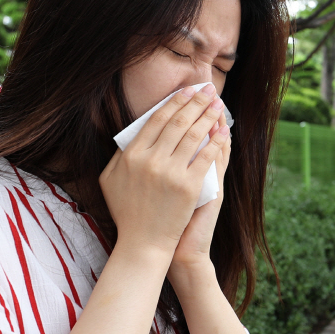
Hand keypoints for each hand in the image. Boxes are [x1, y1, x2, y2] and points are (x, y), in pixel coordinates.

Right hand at [99, 85, 230, 259]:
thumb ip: (119, 155)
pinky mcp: (188, 187)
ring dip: (208, 115)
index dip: (174, 101)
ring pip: (194, 135)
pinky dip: (216, 141)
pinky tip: (224, 130)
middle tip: (208, 89)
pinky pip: (206, 157)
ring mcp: (170, 173)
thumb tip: (132, 134)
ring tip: (218, 104)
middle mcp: (150, 160)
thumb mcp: (110, 181)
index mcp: (131, 155)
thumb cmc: (126, 213)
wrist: (143, 244)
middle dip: (195, 101)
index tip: (187, 90)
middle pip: (178, 122)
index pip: (156, 119)